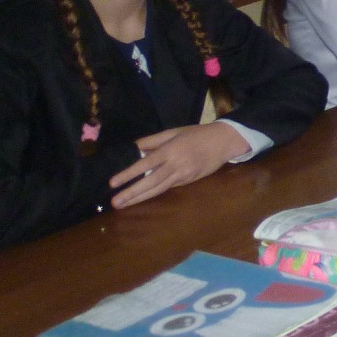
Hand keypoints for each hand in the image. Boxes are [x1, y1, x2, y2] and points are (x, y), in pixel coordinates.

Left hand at [110, 124, 249, 207]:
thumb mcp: (174, 132)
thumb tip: (134, 149)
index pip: (144, 165)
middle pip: (150, 182)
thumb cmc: (197, 133)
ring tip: (124, 205)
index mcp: (170, 151)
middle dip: (131, 193)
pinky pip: (168, 188)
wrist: (224, 141)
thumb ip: (153, 140)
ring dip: (140, 198)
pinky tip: (141, 198)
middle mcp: (175, 165)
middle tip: (115, 203)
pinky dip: (153, 194)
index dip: (128, 175)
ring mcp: (183, 176)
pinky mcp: (188, 181)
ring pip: (158, 189)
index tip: (113, 183)